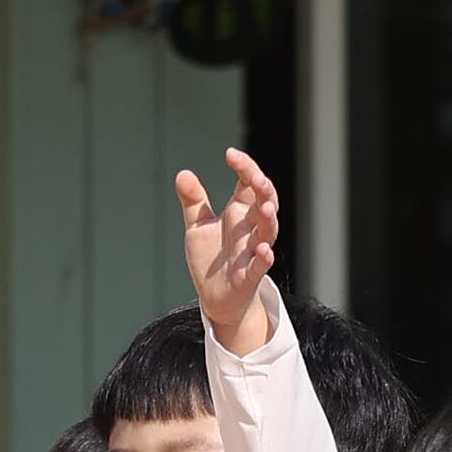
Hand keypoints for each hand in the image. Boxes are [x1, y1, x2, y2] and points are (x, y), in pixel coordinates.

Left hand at [177, 152, 285, 356]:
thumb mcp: (198, 226)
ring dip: (269, 219)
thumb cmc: (212, 259)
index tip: (230, 154)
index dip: (245, 167)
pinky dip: (263, 258)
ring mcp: (252, 252)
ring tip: (266, 205)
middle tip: (256, 178)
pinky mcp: (249, 276)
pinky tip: (262, 249)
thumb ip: (194, 201)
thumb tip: (183, 174)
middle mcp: (250, 229)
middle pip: (264, 203)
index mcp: (240, 213)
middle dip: (264, 190)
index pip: (249, 184)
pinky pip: (260, 267)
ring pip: (268, 231)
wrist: (215, 297)